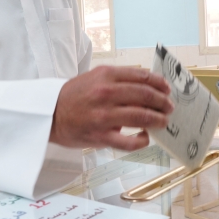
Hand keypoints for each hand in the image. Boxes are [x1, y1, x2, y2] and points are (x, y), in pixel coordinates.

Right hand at [50, 66, 172, 151]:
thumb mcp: (94, 78)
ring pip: (141, 117)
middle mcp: (105, 94)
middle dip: (163, 102)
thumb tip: (147, 85)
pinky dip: (142, 141)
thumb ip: (119, 79)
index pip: (142, 77)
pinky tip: (145, 138)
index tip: (167, 89)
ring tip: (163, 121)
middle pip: (145, 96)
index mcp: (106, 76)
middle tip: (169, 107)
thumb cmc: (74, 96)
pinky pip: (129, 142)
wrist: (50, 114)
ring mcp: (104, 116)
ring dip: (158, 119)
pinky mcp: (100, 136)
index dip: (159, 84)